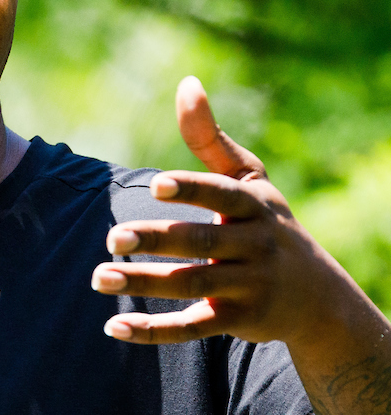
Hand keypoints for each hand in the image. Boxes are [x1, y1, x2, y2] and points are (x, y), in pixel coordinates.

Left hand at [90, 76, 342, 346]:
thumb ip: (211, 139)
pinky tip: (114, 327)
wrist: (315, 296)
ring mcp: (248, 286)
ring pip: (191, 285)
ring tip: (99, 278)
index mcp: (255, 206)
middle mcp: (255, 246)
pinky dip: (154, 331)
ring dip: (143, 283)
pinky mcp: (237, 321)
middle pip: (201, 242)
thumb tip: (186, 83)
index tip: (155, 185)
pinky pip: (193, 328)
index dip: (191, 189)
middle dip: (156, 240)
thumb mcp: (249, 180)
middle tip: (111, 238)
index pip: (222, 194)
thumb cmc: (266, 225)